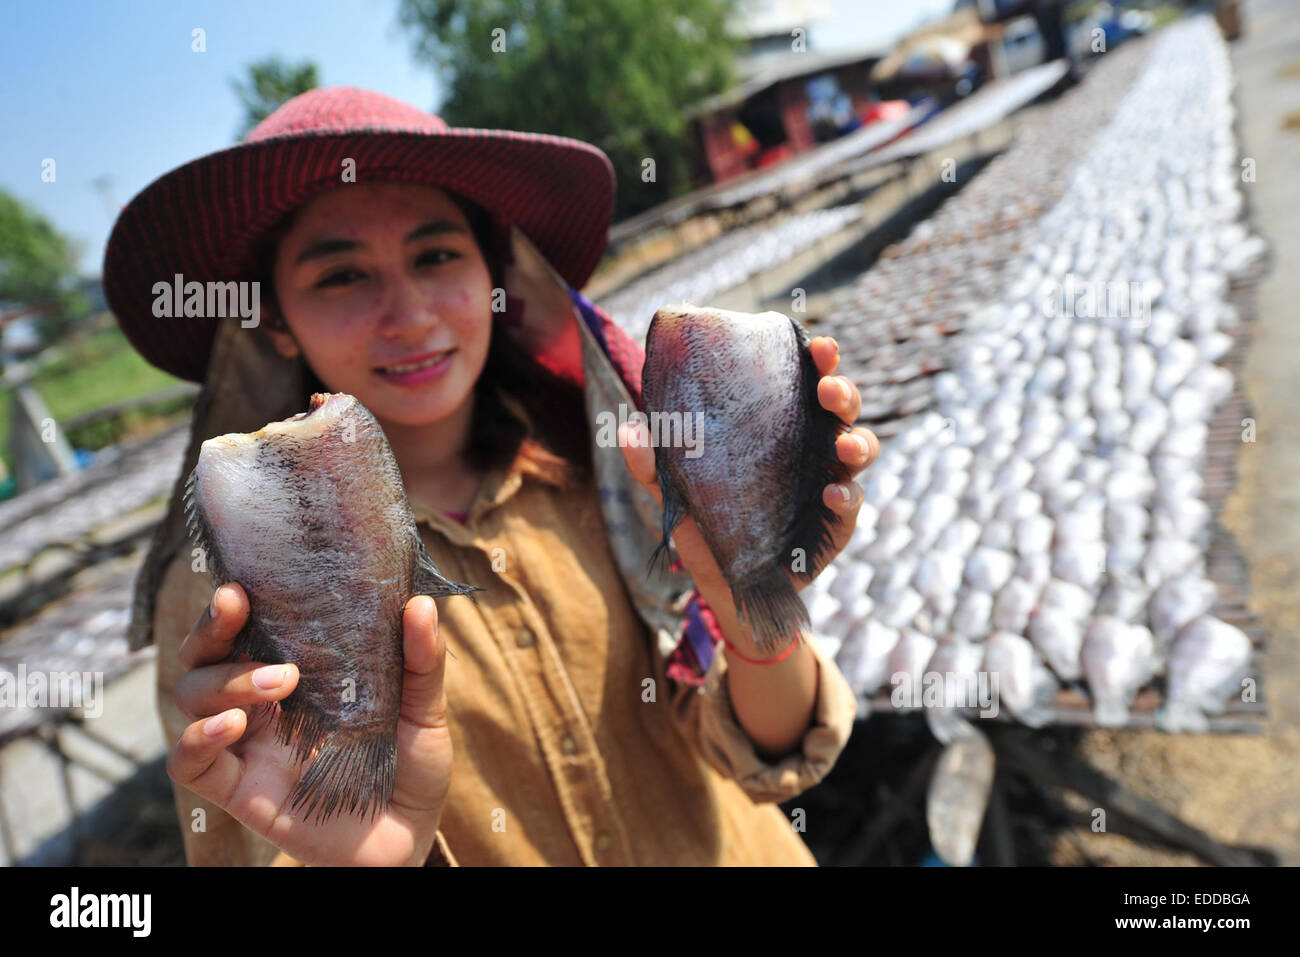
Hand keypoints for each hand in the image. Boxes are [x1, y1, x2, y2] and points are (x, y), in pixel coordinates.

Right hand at [167, 583, 453, 865]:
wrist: (410, 836)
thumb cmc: (412, 767)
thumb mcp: (425, 710)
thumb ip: (421, 661)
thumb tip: (420, 603)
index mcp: (300, 671)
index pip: (247, 627)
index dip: (233, 604)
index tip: (241, 585)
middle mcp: (264, 704)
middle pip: (204, 655)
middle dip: (210, 629)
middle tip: (238, 609)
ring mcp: (249, 745)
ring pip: (191, 697)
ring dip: (221, 680)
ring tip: (279, 683)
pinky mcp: (240, 791)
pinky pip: (189, 764)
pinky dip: (196, 739)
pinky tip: (233, 726)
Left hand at [619, 334, 877, 593]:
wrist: (721, 581)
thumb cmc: (705, 520)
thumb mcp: (673, 490)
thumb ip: (652, 462)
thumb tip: (627, 427)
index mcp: (778, 423)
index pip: (803, 380)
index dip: (817, 359)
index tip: (815, 343)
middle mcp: (810, 444)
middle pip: (841, 407)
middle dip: (842, 391)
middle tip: (828, 387)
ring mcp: (828, 480)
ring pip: (860, 448)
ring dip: (857, 441)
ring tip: (843, 444)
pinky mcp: (836, 521)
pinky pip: (851, 502)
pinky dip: (847, 496)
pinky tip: (831, 494)